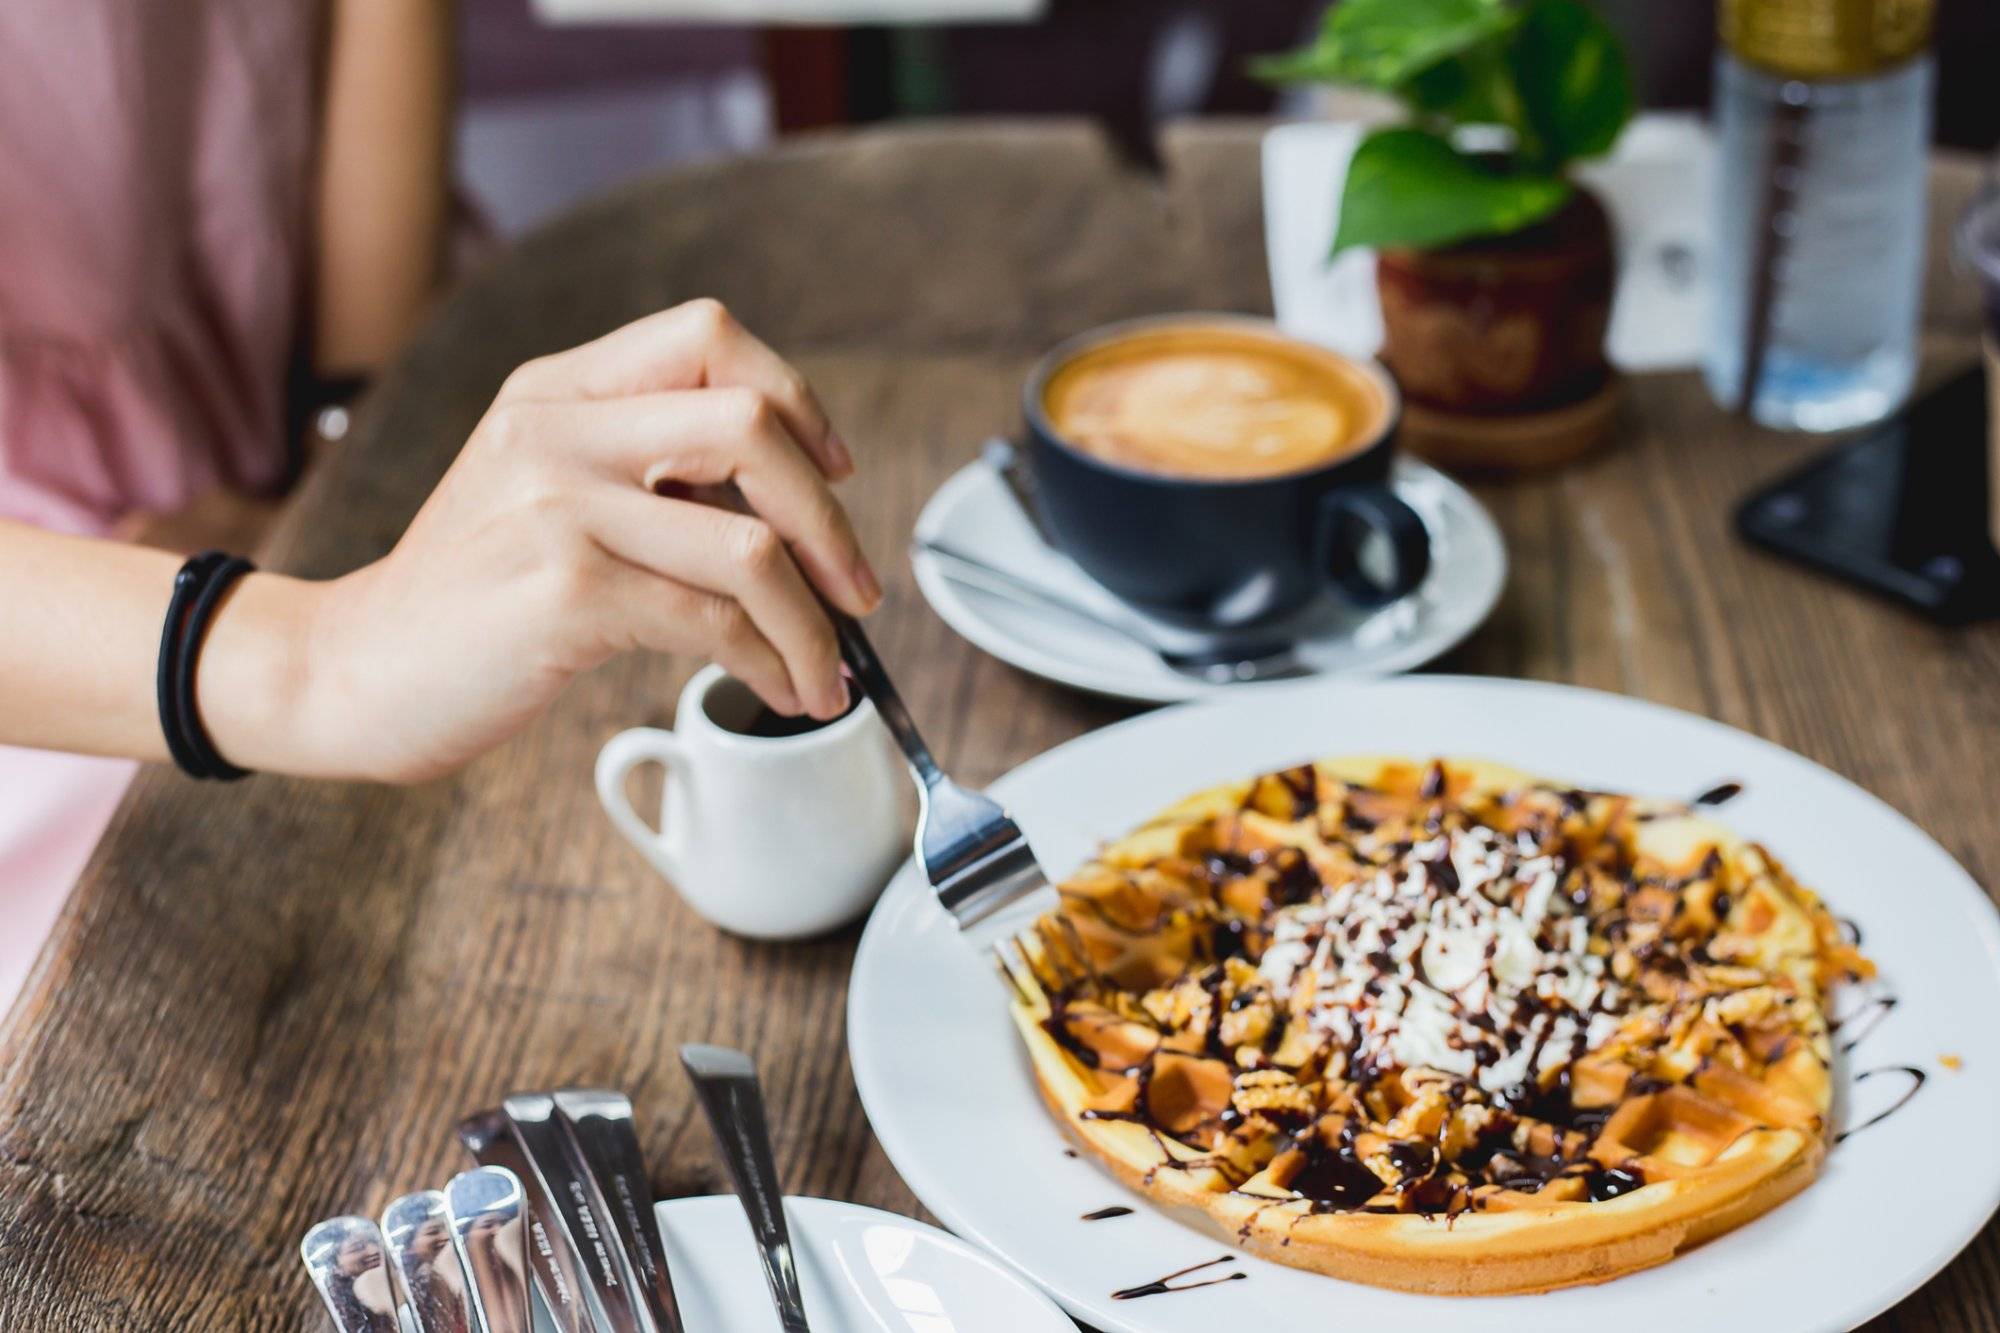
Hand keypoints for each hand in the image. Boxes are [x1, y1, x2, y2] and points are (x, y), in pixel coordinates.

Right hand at [288, 299, 878, 782]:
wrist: (346, 674)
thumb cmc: (465, 599)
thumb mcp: (536, 490)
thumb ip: (635, 465)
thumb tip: (788, 501)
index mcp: (556, 389)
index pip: (709, 335)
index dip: (795, 399)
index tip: (833, 472)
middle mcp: (556, 429)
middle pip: (752, 423)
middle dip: (830, 520)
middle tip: (857, 592)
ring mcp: (558, 506)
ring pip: (751, 544)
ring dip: (815, 624)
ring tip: (829, 675)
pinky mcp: (565, 593)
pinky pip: (714, 622)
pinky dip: (771, 664)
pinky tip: (782, 690)